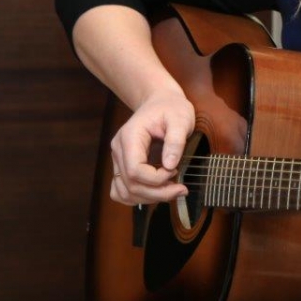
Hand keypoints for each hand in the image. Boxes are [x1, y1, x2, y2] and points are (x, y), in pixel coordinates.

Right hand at [110, 87, 194, 205]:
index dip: (156, 179)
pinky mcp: (123, 166)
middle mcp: (119, 150)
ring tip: (172, 190)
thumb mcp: (180, 119)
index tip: (175, 170)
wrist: (160, 102)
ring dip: (149, 198)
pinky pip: (122, 190)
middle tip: (181, 189)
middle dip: (158, 193)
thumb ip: (176, 141)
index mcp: (129, 137)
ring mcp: (119, 159)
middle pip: (130, 185)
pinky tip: (157, 191)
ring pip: (125, 192)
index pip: (134, 170)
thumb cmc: (171, 108)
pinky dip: (138, 197)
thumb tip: (170, 165)